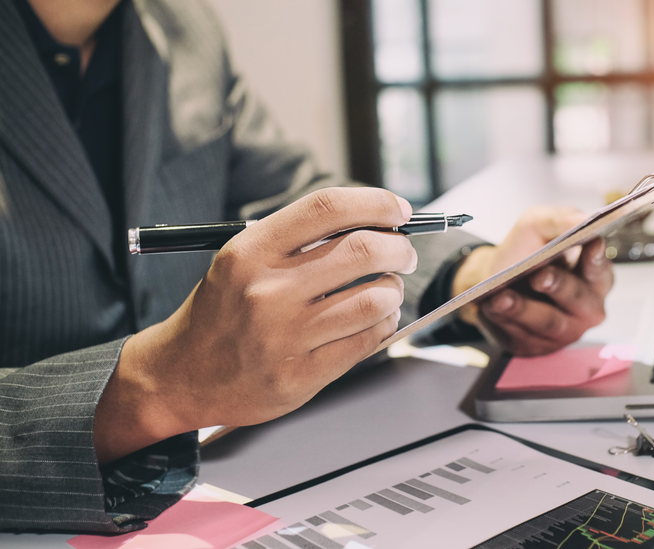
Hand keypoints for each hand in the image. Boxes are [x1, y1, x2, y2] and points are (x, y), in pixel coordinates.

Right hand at [95, 188, 416, 461]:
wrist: (181, 376)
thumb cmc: (221, 312)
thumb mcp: (242, 260)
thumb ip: (298, 241)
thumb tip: (373, 222)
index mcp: (250, 251)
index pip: (328, 208)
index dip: (376, 203)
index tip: (399, 210)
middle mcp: (268, 290)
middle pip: (363, 251)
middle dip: (398, 248)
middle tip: (403, 253)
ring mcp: (286, 335)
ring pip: (375, 298)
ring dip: (394, 290)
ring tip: (387, 290)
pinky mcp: (302, 375)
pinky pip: (368, 340)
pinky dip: (385, 323)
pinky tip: (376, 319)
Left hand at [452, 207, 613, 356]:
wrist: (494, 279)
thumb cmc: (526, 252)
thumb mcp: (539, 225)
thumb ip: (561, 219)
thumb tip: (583, 219)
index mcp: (595, 278)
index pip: (601, 271)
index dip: (596, 260)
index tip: (590, 244)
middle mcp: (586, 309)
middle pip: (578, 300)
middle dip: (558, 286)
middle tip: (539, 275)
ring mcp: (564, 332)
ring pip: (547, 322)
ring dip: (523, 309)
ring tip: (501, 296)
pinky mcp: (536, 345)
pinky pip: (523, 336)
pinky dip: (505, 321)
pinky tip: (490, 308)